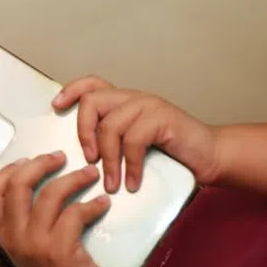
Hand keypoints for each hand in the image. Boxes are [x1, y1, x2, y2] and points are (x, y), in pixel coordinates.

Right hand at [0, 153, 120, 266]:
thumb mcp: (36, 248)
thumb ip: (32, 221)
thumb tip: (45, 182)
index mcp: (6, 237)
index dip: (7, 171)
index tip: (26, 159)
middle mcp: (15, 239)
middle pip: (17, 186)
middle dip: (39, 163)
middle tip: (59, 157)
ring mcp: (35, 245)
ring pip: (50, 194)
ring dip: (73, 178)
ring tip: (90, 174)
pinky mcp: (59, 250)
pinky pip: (75, 213)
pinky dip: (92, 204)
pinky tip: (103, 203)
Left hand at [53, 76, 221, 192]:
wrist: (211, 156)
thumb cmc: (172, 154)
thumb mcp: (134, 146)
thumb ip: (113, 142)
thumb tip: (82, 159)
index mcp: (124, 101)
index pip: (91, 83)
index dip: (71, 91)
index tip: (56, 107)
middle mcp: (134, 98)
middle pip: (92, 101)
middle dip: (83, 132)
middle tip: (89, 159)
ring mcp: (148, 105)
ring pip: (111, 125)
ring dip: (109, 160)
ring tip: (111, 183)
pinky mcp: (163, 118)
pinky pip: (134, 140)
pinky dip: (131, 166)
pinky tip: (133, 183)